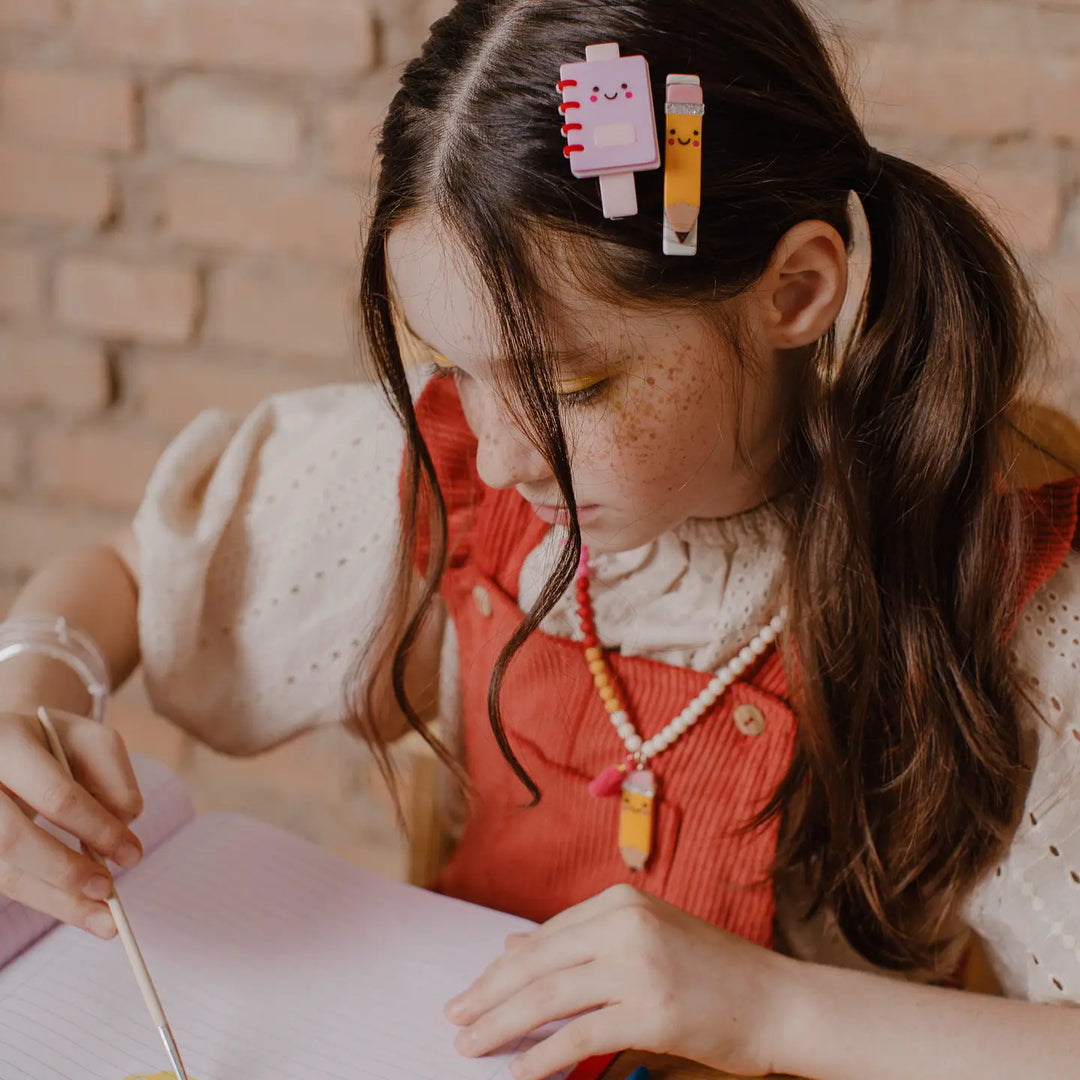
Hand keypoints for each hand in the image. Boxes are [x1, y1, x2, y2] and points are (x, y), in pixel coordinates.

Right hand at [0, 709, 143, 937]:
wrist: (4, 744)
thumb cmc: (55, 743)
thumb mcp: (92, 743)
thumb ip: (114, 780)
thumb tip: (124, 827)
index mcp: (8, 740)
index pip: (55, 795)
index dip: (96, 828)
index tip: (133, 855)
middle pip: (12, 839)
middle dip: (66, 871)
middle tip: (109, 891)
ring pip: (4, 871)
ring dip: (56, 901)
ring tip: (103, 921)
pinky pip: (4, 880)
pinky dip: (44, 898)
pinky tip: (76, 909)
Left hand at [445, 884, 794, 1079]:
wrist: (778, 1000)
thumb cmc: (712, 973)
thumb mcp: (643, 939)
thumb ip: (581, 940)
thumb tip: (514, 942)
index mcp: (620, 902)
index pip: (545, 936)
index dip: (503, 968)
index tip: (474, 990)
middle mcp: (624, 924)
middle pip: (537, 962)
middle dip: (487, 992)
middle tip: (454, 1016)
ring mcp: (638, 965)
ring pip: (548, 996)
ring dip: (501, 1023)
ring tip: (470, 1044)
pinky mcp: (651, 1009)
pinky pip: (579, 1035)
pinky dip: (543, 1056)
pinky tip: (519, 1072)